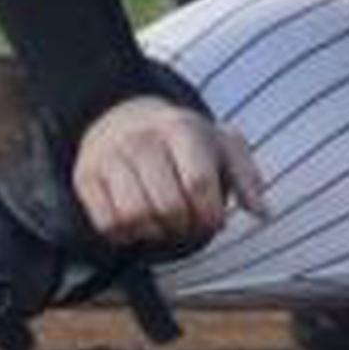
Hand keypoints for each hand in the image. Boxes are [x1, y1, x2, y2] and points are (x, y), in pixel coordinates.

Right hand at [71, 94, 268, 247]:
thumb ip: (246, 177)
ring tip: (163, 221)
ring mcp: (109, 157)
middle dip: (185, 227)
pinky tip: (138, 220)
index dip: (210, 215)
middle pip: (168, 206)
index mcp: (180, 128)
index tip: (212, 220)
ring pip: (136, 218)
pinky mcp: (86, 177)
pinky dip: (126, 234)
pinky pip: (107, 225)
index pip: (198, 183)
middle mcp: (141, 139)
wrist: (122, 116)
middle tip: (187, 222)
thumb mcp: (220, 145)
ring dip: (156, 232)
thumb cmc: (182, 141)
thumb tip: (262, 214)